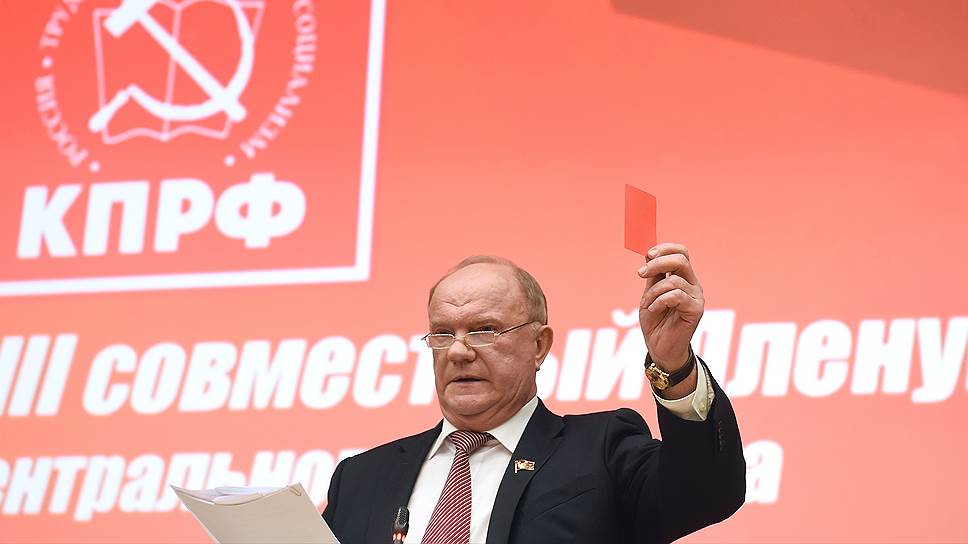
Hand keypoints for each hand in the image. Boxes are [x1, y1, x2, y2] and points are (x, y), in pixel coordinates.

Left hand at [637, 243, 703, 369]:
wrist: (660, 348)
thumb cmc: (656, 321)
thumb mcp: (650, 293)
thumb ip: (653, 275)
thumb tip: (649, 253)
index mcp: (683, 277)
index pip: (681, 252)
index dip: (665, 248)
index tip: (647, 254)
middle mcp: (692, 284)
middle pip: (681, 259)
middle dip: (658, 263)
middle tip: (641, 274)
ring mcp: (696, 297)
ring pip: (674, 280)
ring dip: (653, 292)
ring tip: (646, 304)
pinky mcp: (696, 310)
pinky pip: (676, 296)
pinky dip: (659, 301)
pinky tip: (653, 309)